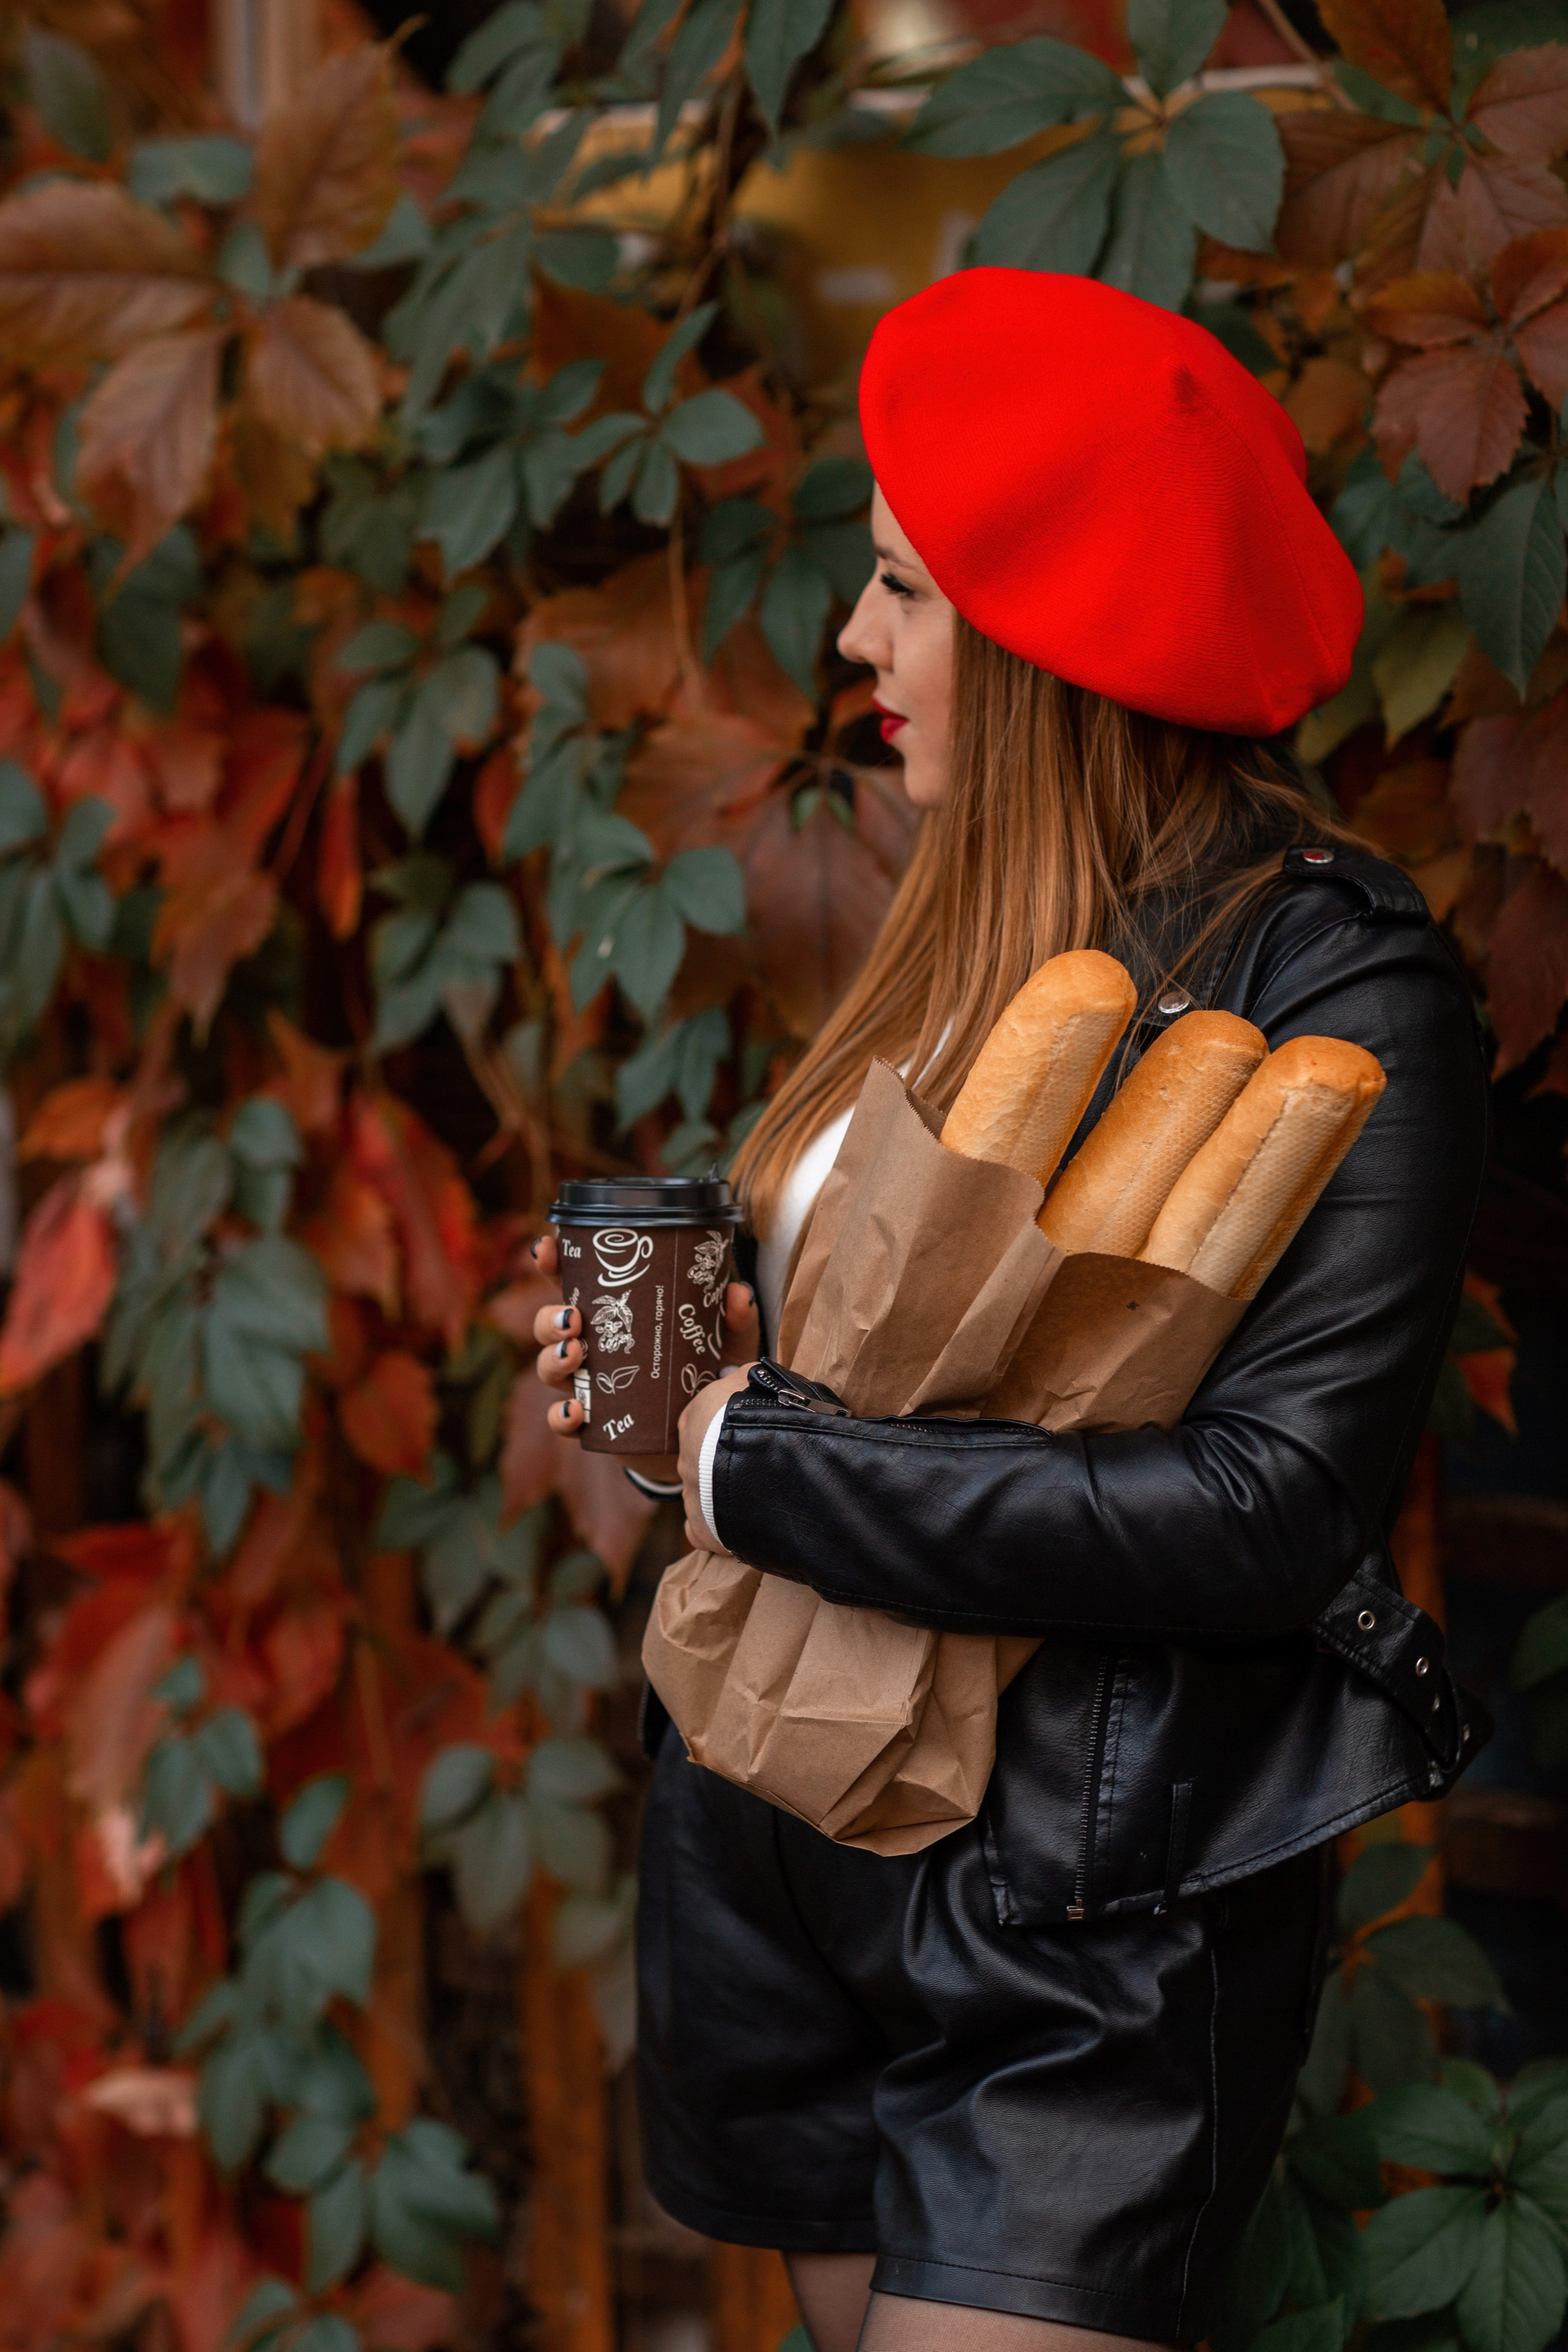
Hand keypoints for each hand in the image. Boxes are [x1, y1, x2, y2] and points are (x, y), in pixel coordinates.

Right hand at [531, 1231, 761, 1441]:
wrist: (701, 1437)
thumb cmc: (704, 1380)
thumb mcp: (724, 1348)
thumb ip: (734, 1322)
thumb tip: (738, 1293)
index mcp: (614, 1318)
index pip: (575, 1284)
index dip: (554, 1264)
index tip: (547, 1248)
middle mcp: (592, 1349)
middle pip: (550, 1326)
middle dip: (551, 1319)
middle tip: (574, 1318)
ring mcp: (588, 1387)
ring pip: (548, 1367)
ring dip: (553, 1358)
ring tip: (575, 1353)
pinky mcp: (592, 1424)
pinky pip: (560, 1420)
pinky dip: (560, 1415)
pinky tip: (575, 1410)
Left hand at [678, 1363, 751, 1553]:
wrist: (758, 1456)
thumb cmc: (756, 1409)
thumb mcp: (753, 1378)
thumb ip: (747, 1377)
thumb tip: (748, 1376)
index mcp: (693, 1420)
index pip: (701, 1420)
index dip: (723, 1425)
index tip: (744, 1429)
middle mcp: (685, 1458)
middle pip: (702, 1461)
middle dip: (722, 1463)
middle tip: (755, 1465)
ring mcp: (691, 1495)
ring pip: (704, 1497)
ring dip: (723, 1496)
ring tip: (755, 1496)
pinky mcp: (701, 1530)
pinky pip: (702, 1532)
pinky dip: (716, 1532)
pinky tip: (737, 1529)